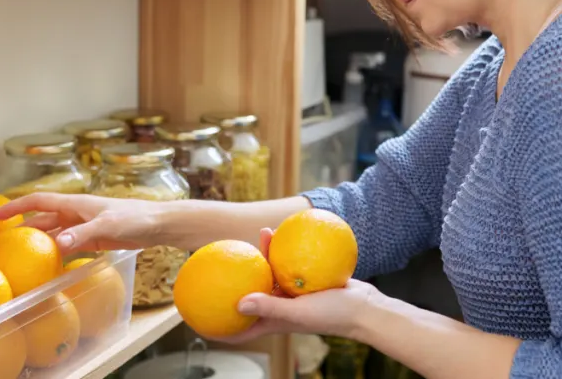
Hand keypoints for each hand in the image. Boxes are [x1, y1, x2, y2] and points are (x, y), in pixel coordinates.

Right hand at [0, 193, 165, 254]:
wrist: (158, 224)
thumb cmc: (135, 217)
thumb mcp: (107, 225)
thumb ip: (82, 234)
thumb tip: (57, 243)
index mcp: (75, 204)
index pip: (38, 202)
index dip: (15, 207)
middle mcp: (76, 213)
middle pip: (42, 219)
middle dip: (21, 227)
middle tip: (0, 243)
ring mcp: (84, 226)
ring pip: (53, 233)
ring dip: (37, 241)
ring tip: (18, 256)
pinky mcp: (93, 238)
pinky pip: (68, 244)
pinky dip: (56, 252)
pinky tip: (47, 264)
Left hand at [218, 229, 379, 342]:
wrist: (364, 308)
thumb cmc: (332, 315)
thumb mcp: (298, 312)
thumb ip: (269, 307)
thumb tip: (237, 303)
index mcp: (273, 320)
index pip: (239, 329)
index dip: (218, 328)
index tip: (197, 318)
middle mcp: (280, 307)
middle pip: (250, 294)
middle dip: (235, 283)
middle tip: (222, 262)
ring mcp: (293, 293)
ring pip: (270, 273)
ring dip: (263, 255)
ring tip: (262, 233)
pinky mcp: (307, 280)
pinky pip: (289, 262)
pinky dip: (284, 249)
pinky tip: (281, 231)